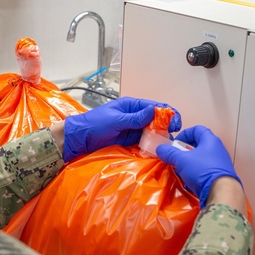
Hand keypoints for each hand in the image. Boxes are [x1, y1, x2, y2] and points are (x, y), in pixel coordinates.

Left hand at [62, 97, 180, 162]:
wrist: (79, 139)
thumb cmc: (94, 124)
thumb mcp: (115, 120)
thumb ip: (135, 117)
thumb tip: (154, 110)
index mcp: (131, 105)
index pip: (154, 106)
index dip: (167, 113)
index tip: (175, 122)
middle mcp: (134, 116)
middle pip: (156, 119)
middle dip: (166, 125)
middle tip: (172, 135)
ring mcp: (132, 129)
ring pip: (152, 131)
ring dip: (160, 136)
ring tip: (166, 143)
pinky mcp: (129, 141)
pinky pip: (144, 141)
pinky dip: (151, 144)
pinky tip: (157, 149)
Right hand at [157, 125, 239, 207]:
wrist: (221, 192)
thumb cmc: (202, 170)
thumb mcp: (182, 160)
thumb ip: (170, 153)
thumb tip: (160, 148)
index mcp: (210, 140)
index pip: (197, 129)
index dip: (184, 134)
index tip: (175, 144)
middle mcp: (217, 149)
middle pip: (198, 145)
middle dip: (184, 151)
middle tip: (176, 158)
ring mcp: (220, 163)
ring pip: (201, 159)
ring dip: (189, 164)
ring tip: (181, 172)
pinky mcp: (220, 176)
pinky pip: (205, 170)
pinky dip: (196, 174)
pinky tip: (190, 182)